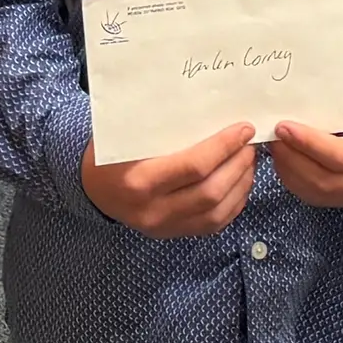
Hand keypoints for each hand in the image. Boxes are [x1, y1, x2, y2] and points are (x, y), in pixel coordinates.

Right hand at [80, 122, 255, 237]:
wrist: (92, 188)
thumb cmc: (111, 153)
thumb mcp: (128, 135)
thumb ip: (164, 127)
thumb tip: (210, 108)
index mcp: (140, 181)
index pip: (194, 166)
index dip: (224, 147)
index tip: (243, 129)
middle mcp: (153, 210)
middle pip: (210, 192)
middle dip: (238, 165)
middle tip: (250, 144)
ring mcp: (164, 227)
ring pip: (216, 212)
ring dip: (240, 185)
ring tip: (249, 161)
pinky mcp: (172, 235)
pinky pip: (212, 225)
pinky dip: (233, 204)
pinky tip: (240, 183)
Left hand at [270, 118, 342, 208]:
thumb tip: (305, 96)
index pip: (339, 156)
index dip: (307, 143)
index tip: (283, 127)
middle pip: (324, 179)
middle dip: (291, 157)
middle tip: (273, 135)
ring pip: (317, 192)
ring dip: (289, 170)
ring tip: (275, 146)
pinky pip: (317, 198)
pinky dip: (296, 180)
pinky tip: (287, 161)